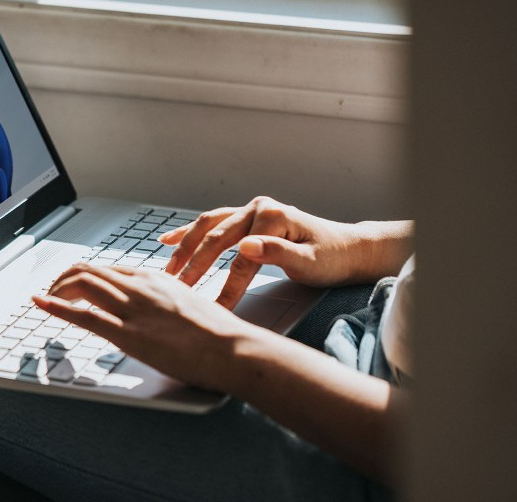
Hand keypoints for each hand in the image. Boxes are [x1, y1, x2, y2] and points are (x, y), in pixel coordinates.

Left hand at [33, 264, 249, 390]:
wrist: (233, 347)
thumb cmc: (219, 333)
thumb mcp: (189, 304)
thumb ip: (166, 301)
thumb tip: (157, 310)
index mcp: (155, 278)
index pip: (109, 268)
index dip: (84, 275)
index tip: (73, 284)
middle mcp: (140, 287)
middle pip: (89, 271)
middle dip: (63, 279)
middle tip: (52, 291)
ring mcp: (133, 309)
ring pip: (82, 285)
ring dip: (57, 290)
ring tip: (46, 298)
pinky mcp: (130, 334)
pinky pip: (85, 315)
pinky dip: (57, 307)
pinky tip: (42, 304)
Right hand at [160, 196, 378, 308]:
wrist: (348, 249)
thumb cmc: (332, 258)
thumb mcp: (310, 262)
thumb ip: (277, 253)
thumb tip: (246, 246)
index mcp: (273, 217)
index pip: (241, 257)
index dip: (226, 285)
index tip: (213, 308)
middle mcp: (258, 208)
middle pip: (217, 238)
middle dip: (194, 265)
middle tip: (178, 289)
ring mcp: (250, 211)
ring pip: (208, 227)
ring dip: (185, 247)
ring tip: (168, 270)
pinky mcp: (247, 218)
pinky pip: (212, 223)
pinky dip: (189, 232)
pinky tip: (168, 240)